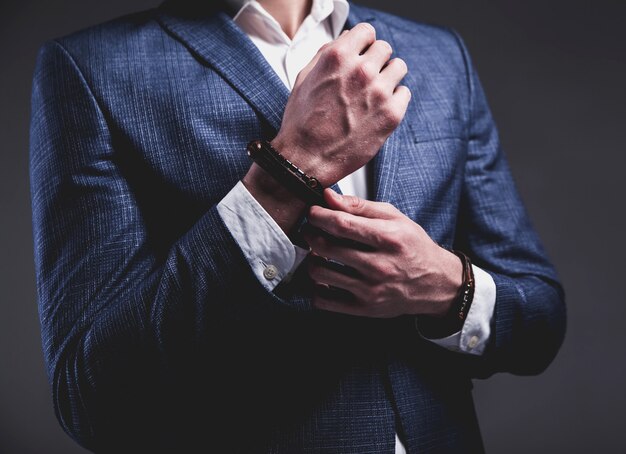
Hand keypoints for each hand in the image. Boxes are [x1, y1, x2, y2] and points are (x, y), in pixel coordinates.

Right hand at [272, 23, 410, 185]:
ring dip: (388, 77)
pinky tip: (378, 110)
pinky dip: (395, 100)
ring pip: (399, 68)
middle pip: (385, 48)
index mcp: (338, 56)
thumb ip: (327, 53)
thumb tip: (347, 38)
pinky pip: (404, 93)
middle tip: (366, 79)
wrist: (306, 157)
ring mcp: (379, 91)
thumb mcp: (305, 77)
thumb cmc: (302, 120)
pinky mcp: (392, 113)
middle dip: (376, 61)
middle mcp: (361, 70)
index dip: (364, 43)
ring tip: (374, 94)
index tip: (362, 54)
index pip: (367, 31)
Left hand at [303, 189, 462, 318]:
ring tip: (317, 253)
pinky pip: (324, 301)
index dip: (319, 216)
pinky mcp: (364, 308)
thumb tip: (329, 196)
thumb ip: (359, 206)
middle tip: (311, 230)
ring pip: (319, 273)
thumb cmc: (414, 248)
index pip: (341, 224)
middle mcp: (379, 266)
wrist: (437, 284)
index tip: (313, 213)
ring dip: (310, 259)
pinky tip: (324, 278)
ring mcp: (370, 290)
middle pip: (326, 247)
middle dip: (310, 234)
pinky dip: (315, 288)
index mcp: (387, 238)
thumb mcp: (394, 218)